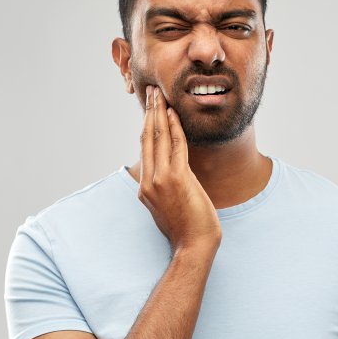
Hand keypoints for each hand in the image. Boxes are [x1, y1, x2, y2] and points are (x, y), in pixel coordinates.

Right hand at [138, 85, 221, 252]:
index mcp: (145, 187)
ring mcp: (161, 179)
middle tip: (151, 91)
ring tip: (160, 95)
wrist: (193, 246)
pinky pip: (175, 146)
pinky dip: (175, 127)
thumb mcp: (168, 207)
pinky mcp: (177, 178)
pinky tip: (174, 113)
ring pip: (158, 138)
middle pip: (147, 137)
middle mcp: (149, 181)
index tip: (149, 107)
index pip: (144, 148)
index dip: (146, 124)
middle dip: (149, 112)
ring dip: (160, 113)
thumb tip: (169, 175)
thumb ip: (164, 188)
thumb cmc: (186, 230)